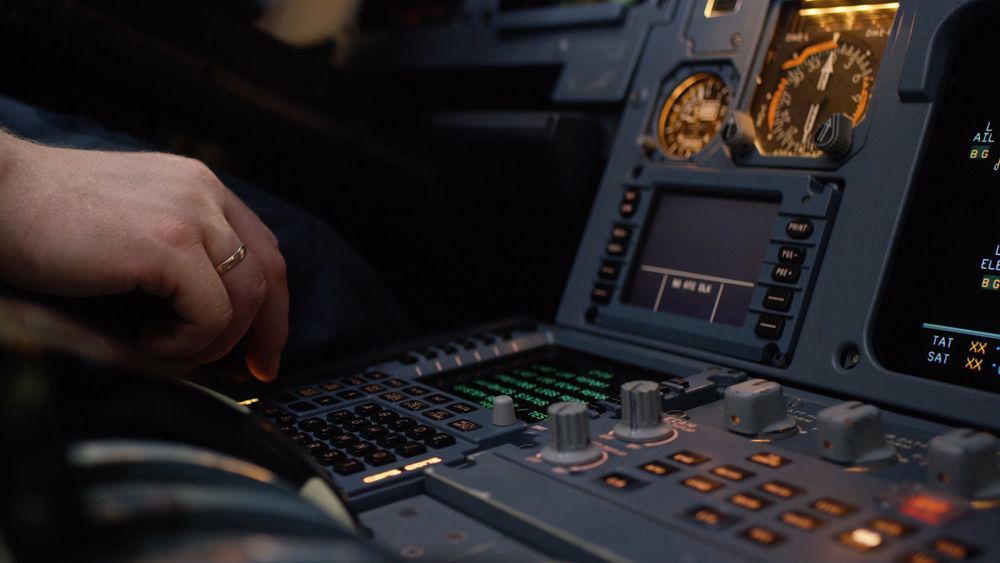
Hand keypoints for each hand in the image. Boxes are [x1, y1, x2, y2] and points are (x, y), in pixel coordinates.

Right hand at [0, 132, 287, 380]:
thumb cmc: (46, 221)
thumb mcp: (132, 226)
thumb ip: (177, 254)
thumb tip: (214, 320)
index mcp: (198, 186)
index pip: (263, 249)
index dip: (272, 304)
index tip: (263, 350)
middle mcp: (204, 194)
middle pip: (268, 274)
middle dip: (267, 332)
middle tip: (250, 373)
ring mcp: (191, 216)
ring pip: (244, 301)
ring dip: (210, 343)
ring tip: (161, 351)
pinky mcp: (170, 246)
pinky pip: (210, 316)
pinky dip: (182, 344)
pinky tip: (141, 341)